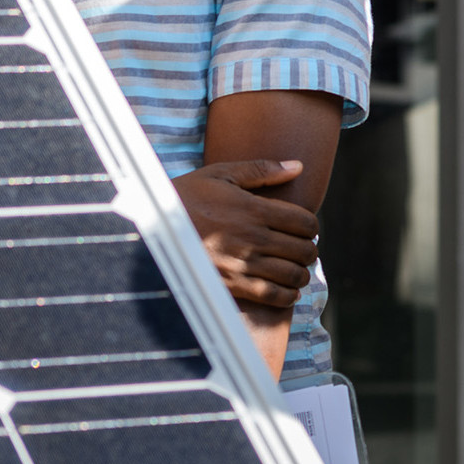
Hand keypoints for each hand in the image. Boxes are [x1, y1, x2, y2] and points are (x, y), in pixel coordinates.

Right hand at [172, 158, 318, 308]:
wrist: (152, 229)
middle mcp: (252, 238)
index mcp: (253, 209)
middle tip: (301, 247)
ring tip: (294, 267)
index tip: (304, 227)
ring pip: (293, 275)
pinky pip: (274, 297)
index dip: (311, 226)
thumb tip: (298, 166)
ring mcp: (243, 265)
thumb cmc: (186, 197)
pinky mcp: (232, 286)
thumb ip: (261, 170)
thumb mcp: (220, 174)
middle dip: (308, 248)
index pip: (305, 222)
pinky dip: (288, 295)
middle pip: (304, 250)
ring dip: (301, 272)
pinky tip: (286, 289)